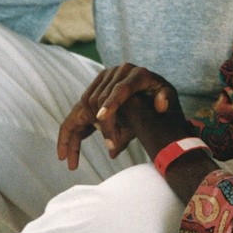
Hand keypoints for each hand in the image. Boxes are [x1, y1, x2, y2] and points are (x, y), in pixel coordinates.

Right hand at [57, 63, 180, 168]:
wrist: (152, 91)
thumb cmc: (161, 97)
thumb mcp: (167, 98)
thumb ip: (165, 100)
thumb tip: (160, 105)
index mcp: (137, 74)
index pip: (121, 89)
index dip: (111, 103)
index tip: (101, 118)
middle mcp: (116, 73)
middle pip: (100, 101)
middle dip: (105, 126)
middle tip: (113, 146)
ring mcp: (102, 81)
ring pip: (84, 107)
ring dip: (82, 133)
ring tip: (76, 159)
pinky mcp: (93, 92)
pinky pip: (77, 113)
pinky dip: (70, 133)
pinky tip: (65, 155)